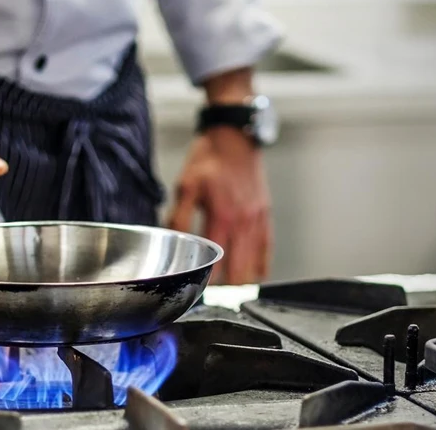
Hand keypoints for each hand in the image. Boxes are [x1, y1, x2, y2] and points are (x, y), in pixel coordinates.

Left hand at [165, 127, 272, 283]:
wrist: (235, 138)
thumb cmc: (209, 159)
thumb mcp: (186, 185)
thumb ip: (178, 216)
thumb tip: (169, 239)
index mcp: (222, 216)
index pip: (216, 262)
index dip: (208, 281)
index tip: (199, 292)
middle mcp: (243, 222)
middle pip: (239, 270)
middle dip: (227, 289)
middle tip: (214, 298)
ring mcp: (257, 220)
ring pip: (255, 263)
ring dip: (243, 280)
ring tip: (231, 294)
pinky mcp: (265, 214)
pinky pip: (266, 248)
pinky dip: (260, 264)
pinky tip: (254, 275)